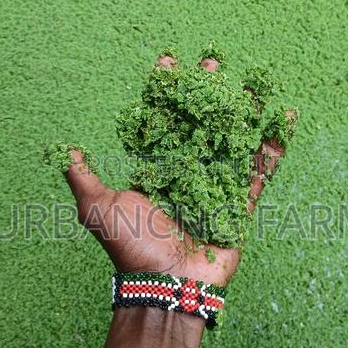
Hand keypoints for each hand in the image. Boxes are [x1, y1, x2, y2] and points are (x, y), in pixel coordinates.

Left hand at [66, 54, 294, 287]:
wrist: (166, 286)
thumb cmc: (130, 245)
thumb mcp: (98, 207)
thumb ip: (83, 177)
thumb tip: (64, 150)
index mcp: (155, 168)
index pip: (160, 119)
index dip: (163, 91)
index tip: (168, 62)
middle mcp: (185, 173)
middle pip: (197, 122)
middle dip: (204, 91)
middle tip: (211, 62)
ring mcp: (214, 187)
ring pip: (231, 140)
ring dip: (241, 111)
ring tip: (250, 82)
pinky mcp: (238, 206)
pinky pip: (259, 172)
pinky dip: (272, 147)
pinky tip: (283, 118)